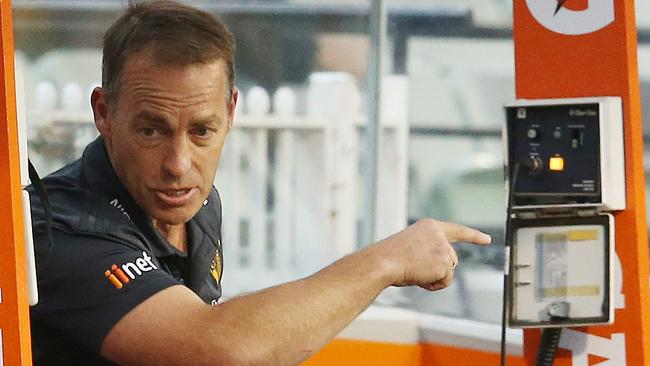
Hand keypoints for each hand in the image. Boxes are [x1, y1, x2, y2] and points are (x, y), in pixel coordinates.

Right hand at [370, 219, 490, 290]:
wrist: (383, 262)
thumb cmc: (389, 258)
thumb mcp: (410, 249)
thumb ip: (427, 254)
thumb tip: (440, 271)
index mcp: (430, 227)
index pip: (457, 230)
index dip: (473, 236)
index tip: (487, 239)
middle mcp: (440, 234)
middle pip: (452, 259)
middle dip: (439, 269)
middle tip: (414, 268)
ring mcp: (444, 248)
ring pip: (448, 270)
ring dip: (433, 276)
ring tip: (413, 270)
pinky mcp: (445, 262)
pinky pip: (446, 281)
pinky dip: (434, 284)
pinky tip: (419, 277)